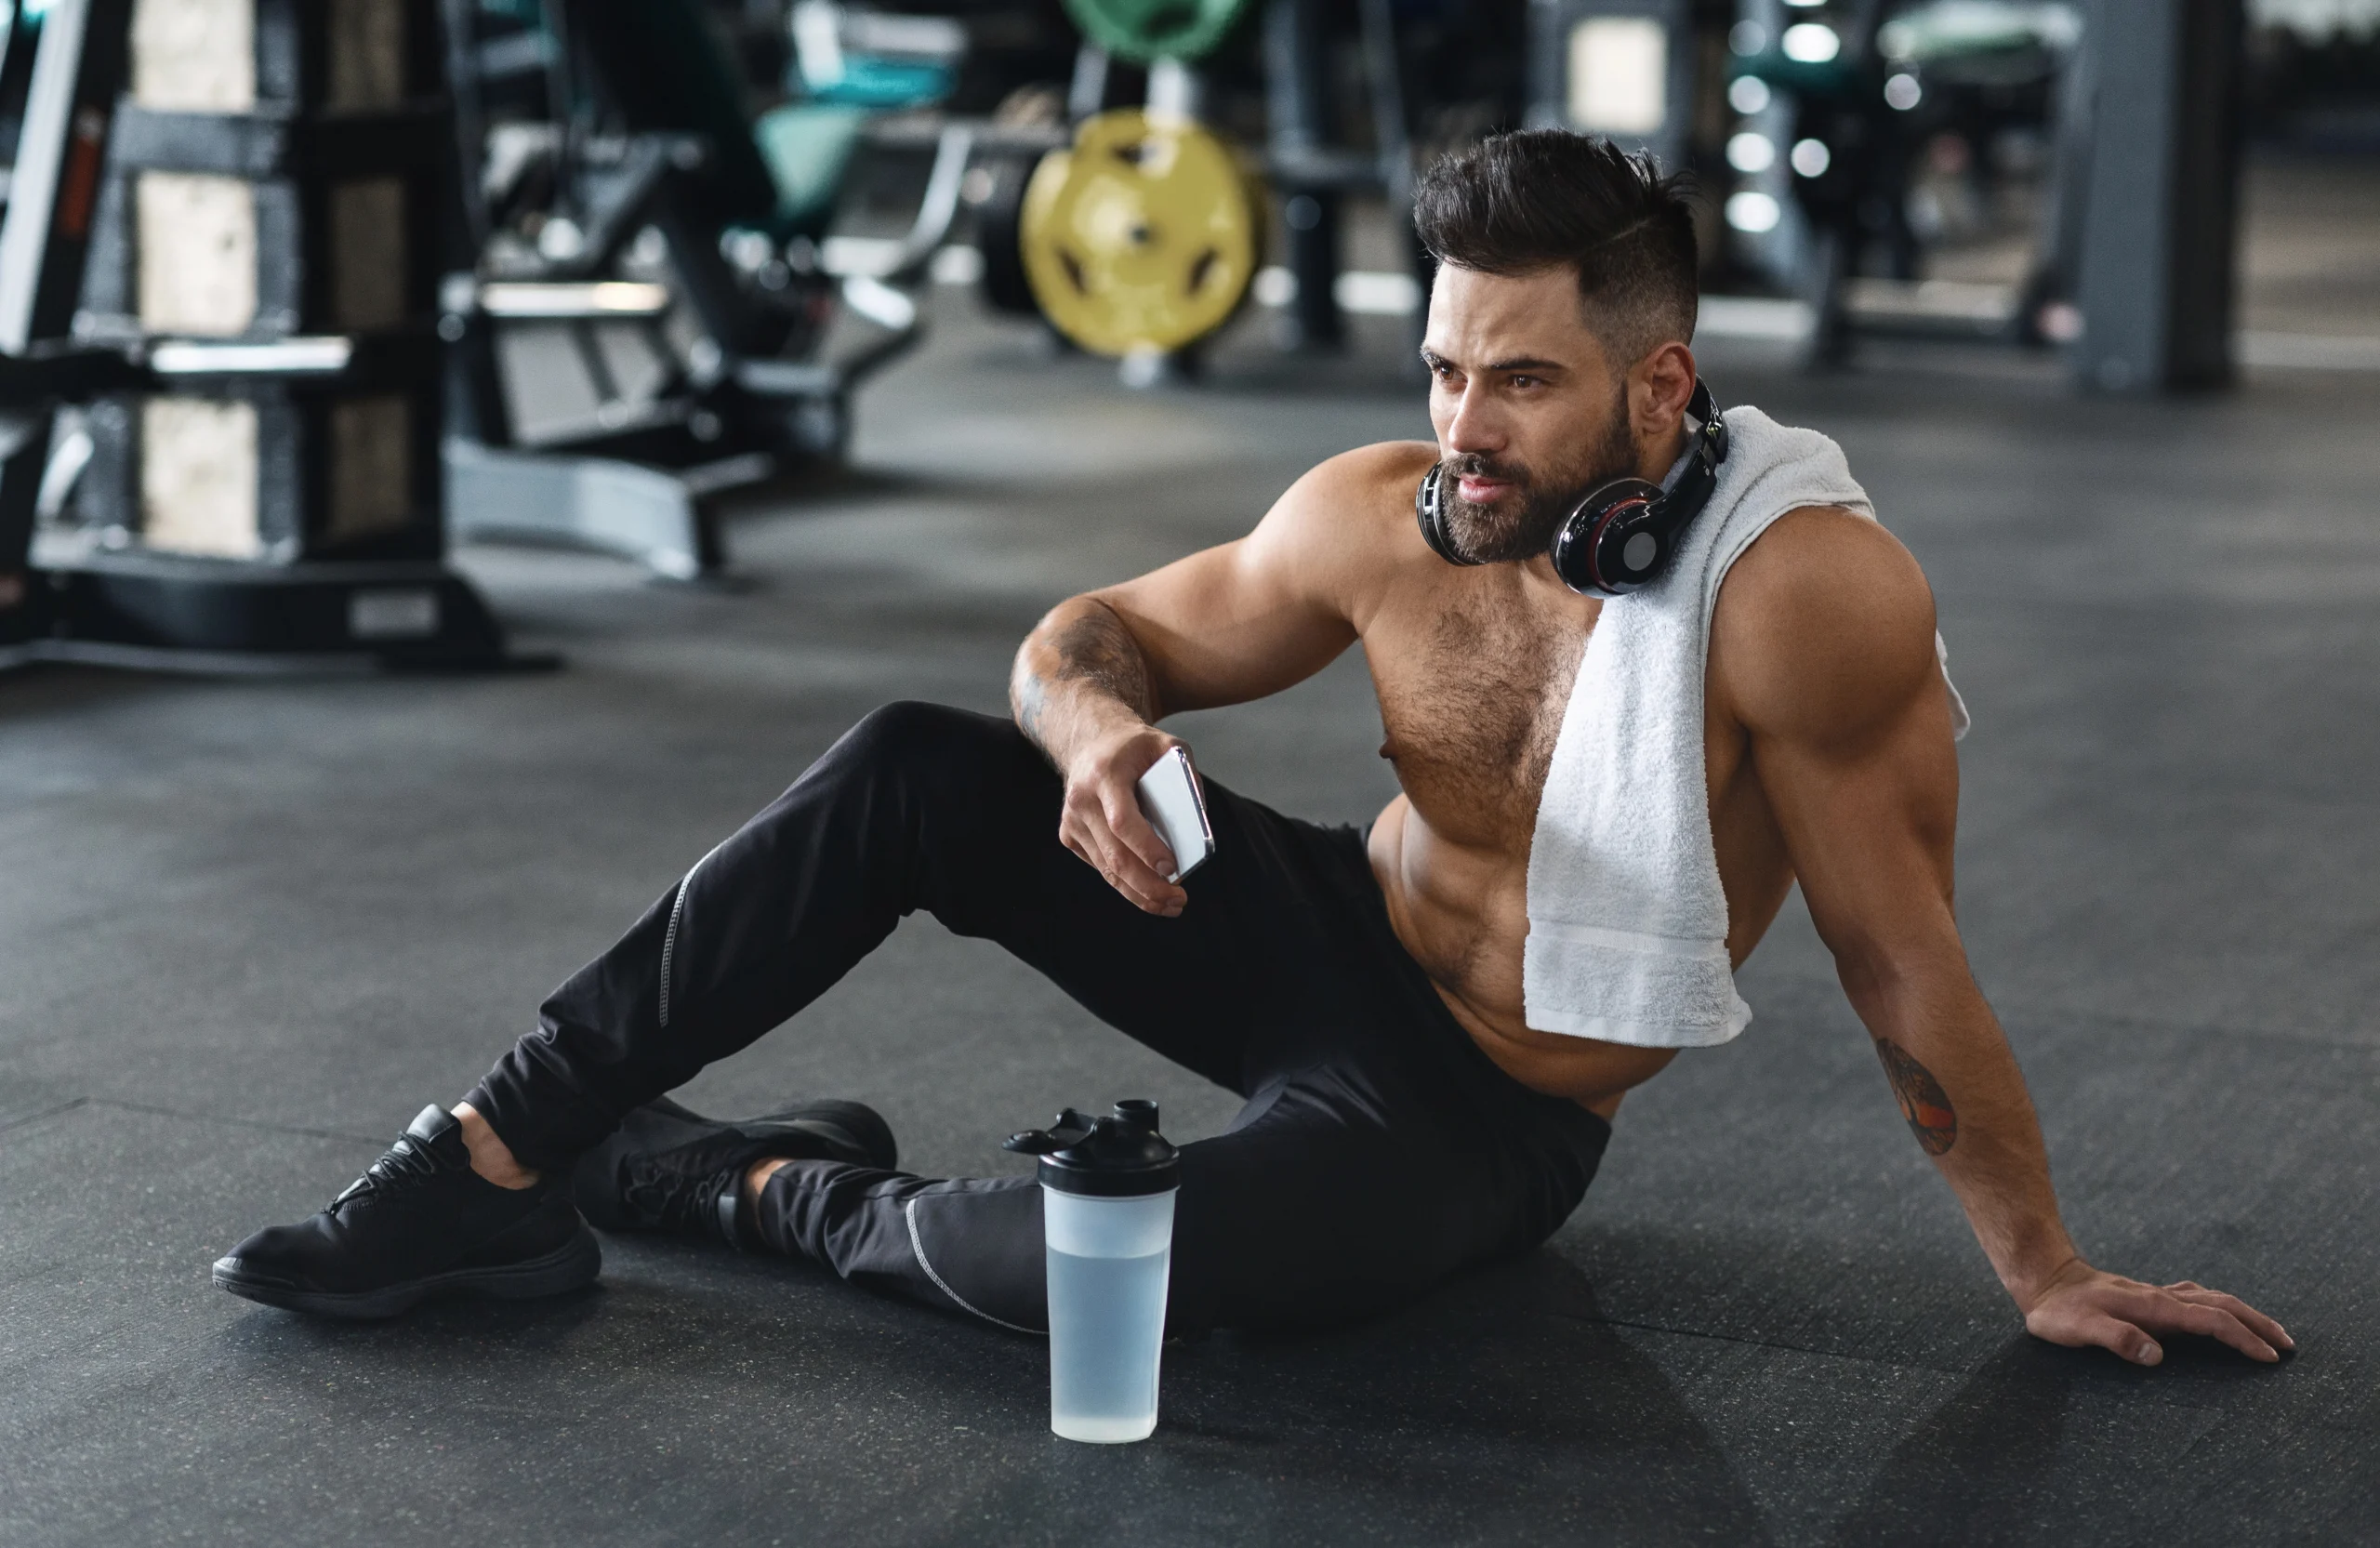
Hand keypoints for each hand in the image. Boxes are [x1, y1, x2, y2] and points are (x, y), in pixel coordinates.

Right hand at [1057, 720, 1188, 915]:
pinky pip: (1101, 866)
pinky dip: (1125, 882)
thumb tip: (1199, 828)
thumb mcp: (1167, 746)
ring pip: (1107, 870)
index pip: (1123, 822)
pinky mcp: (1069, 835)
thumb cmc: (1134, 747)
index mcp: (1106, 775)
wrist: (1091, 741)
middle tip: (1178, 900)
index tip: (1173, 870)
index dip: (1147, 850)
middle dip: (1148, 886)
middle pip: (1115, 856)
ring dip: (1139, 893)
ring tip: (1169, 904)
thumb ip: (1187, 779)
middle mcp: (1082, 799)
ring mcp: (1072, 820)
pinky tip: (1148, 888)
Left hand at [2021, 1257, 2292, 1365]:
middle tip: (2288, 1345)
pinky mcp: (2150, 1297)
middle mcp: (2162, 1298)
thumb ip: (2116, 1339)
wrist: (2044, 1279)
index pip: (2210, 1322)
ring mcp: (2158, 1295)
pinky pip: (2197, 1298)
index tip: (2269, 1357)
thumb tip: (2157, 1356)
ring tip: (2270, 1332)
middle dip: (2257, 1324)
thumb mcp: (2079, 1330)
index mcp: (2154, 1307)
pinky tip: (2223, 1314)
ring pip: (2213, 1299)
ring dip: (2245, 1314)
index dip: (2242, 1338)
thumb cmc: (2059, 1311)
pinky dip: (2221, 1307)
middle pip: (2223, 1305)